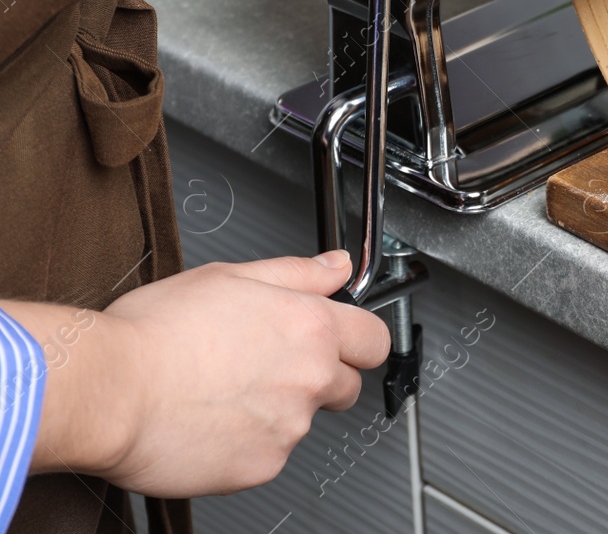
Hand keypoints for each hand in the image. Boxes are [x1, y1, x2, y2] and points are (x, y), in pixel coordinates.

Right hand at [12, 250, 389, 496]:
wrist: (110, 390)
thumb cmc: (156, 333)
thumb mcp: (229, 276)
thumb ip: (297, 272)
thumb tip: (337, 265)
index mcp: (310, 326)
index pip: (375, 339)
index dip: (359, 339)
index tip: (343, 341)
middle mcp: (311, 378)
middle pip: (347, 384)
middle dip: (321, 376)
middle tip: (270, 366)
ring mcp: (290, 426)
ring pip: (302, 419)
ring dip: (277, 408)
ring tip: (222, 389)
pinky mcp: (262, 466)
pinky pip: (268, 453)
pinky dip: (246, 441)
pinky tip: (210, 420)